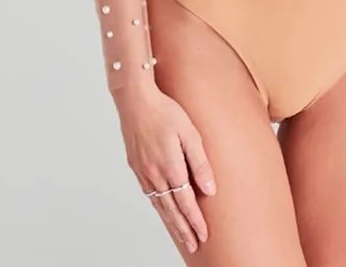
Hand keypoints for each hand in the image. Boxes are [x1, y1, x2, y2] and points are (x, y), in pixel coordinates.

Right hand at [113, 84, 216, 254]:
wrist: (135, 100)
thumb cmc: (165, 111)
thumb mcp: (190, 133)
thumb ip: (200, 162)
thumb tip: (210, 190)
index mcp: (171, 168)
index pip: (186, 203)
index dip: (196, 221)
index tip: (204, 235)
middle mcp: (155, 175)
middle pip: (172, 211)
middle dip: (184, 230)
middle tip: (193, 245)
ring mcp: (143, 172)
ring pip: (159, 205)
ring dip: (171, 223)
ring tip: (181, 235)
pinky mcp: (136, 167)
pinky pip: (149, 194)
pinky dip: (158, 207)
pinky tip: (163, 210)